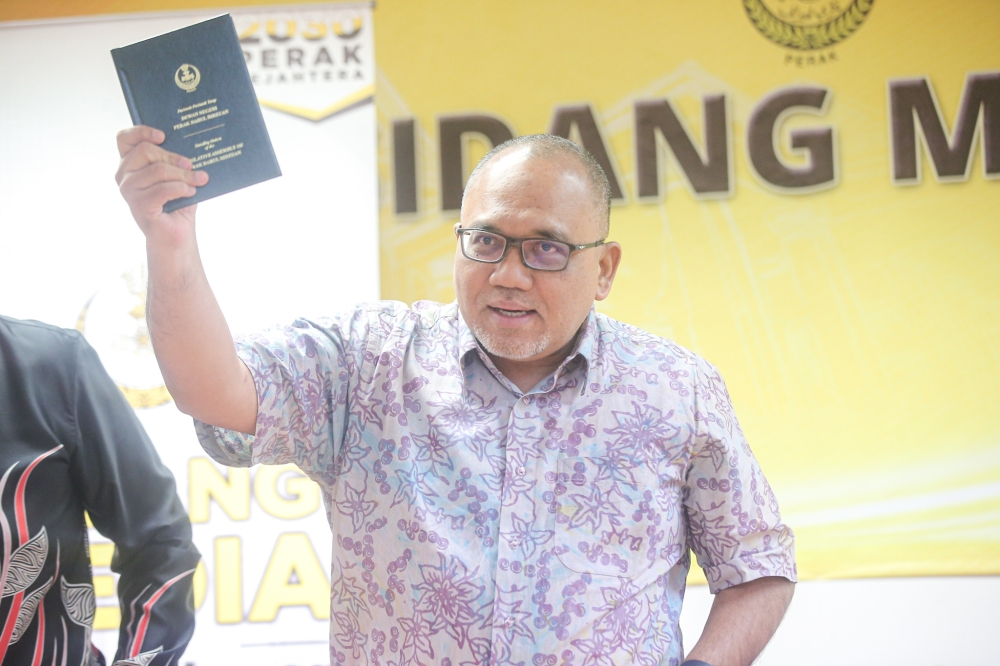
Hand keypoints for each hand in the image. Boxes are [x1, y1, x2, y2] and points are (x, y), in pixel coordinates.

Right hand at [115, 125, 208, 247]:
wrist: (176, 234)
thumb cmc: (176, 202)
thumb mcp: (176, 176)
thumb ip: (174, 160)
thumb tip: (190, 143)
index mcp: (130, 164)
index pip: (124, 139)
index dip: (141, 132)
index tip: (163, 136)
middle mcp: (124, 175)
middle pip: (145, 151)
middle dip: (173, 157)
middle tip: (192, 165)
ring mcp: (129, 191)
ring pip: (158, 170)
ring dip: (183, 175)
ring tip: (199, 180)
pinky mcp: (139, 206)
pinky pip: (163, 189)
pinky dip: (181, 188)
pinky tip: (192, 192)